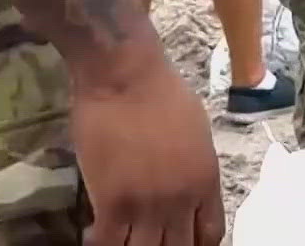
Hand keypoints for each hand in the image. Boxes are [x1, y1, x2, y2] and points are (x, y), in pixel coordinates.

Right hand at [72, 41, 225, 244]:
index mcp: (207, 181)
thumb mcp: (197, 135)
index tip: (181, 243)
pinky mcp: (112, 204)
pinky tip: (93, 236)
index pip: (210, 235)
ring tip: (121, 238)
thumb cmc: (163, 94)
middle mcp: (182, 200)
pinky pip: (108, 244)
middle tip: (146, 240)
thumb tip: (187, 189)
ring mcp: (148, 205)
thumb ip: (194, 169)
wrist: (126, 76)